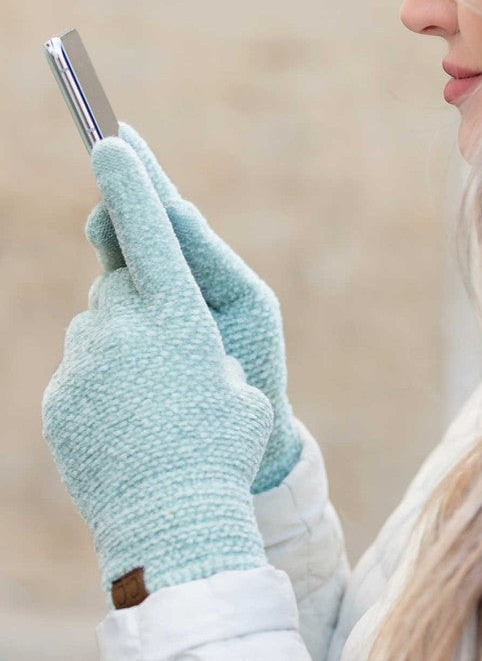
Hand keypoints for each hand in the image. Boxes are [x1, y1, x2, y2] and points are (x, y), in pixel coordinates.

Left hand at [42, 137, 272, 608]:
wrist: (172, 521)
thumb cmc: (224, 450)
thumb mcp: (241, 387)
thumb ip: (204, 339)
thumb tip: (159, 321)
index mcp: (179, 314)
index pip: (150, 226)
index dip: (131, 178)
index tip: (109, 139)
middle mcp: (124, 324)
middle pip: (120, 279)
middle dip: (139, 293)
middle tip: (164, 341)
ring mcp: (84, 360)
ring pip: (99, 327)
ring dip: (122, 347)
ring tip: (151, 404)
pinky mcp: (59, 396)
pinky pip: (81, 370)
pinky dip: (101, 386)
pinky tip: (126, 427)